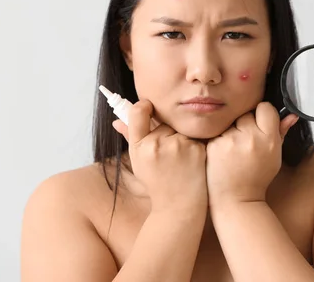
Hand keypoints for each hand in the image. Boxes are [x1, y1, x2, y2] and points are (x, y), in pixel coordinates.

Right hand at [112, 100, 207, 214]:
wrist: (179, 206)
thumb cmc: (157, 183)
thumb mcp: (138, 162)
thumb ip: (129, 137)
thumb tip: (116, 120)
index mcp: (139, 147)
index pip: (138, 111)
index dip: (144, 106)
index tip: (148, 106)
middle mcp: (156, 144)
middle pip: (163, 122)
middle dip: (166, 132)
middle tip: (169, 153)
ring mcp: (177, 146)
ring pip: (179, 129)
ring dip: (181, 139)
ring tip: (180, 161)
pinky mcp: (196, 149)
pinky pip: (194, 136)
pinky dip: (193, 145)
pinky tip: (192, 161)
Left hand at [205, 102, 299, 207]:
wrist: (236, 199)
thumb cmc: (257, 177)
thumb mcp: (275, 156)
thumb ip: (281, 132)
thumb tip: (291, 115)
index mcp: (269, 139)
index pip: (265, 107)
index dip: (263, 114)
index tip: (261, 123)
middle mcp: (250, 138)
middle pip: (246, 114)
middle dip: (245, 124)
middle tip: (246, 142)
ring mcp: (230, 141)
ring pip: (230, 122)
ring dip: (231, 131)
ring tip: (234, 150)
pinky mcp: (214, 145)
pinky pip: (217, 132)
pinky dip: (220, 140)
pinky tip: (224, 154)